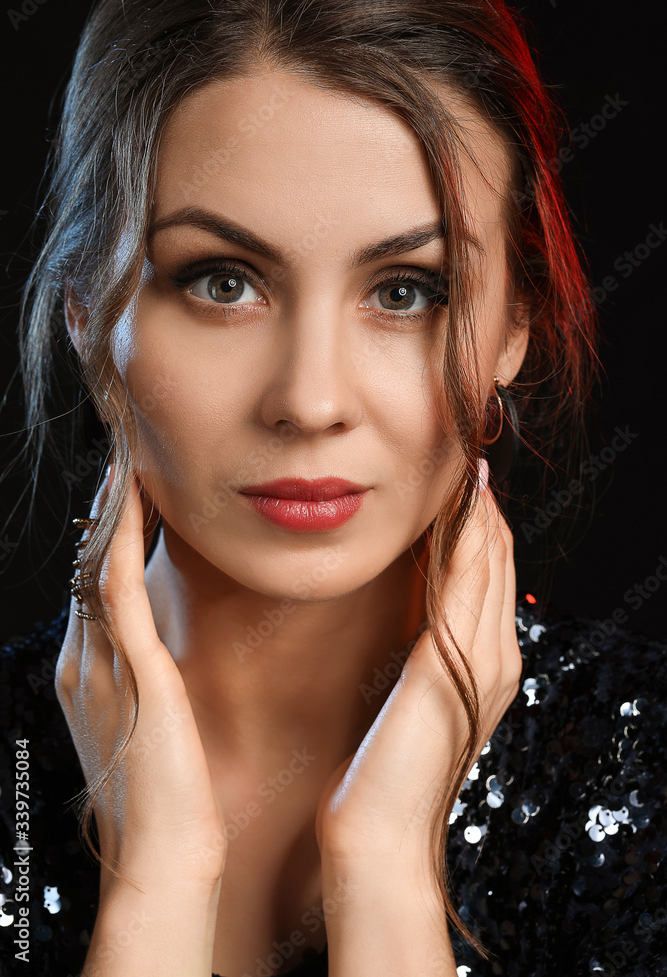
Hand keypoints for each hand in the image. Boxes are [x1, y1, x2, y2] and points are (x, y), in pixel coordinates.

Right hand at [55, 468, 226, 895]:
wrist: (168, 849)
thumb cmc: (170, 793)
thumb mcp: (152, 723)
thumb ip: (151, 682)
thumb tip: (165, 655)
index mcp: (92, 670)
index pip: (96, 582)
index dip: (108, 529)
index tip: (127, 482)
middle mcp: (86, 658)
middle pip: (89, 563)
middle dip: (103, 506)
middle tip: (119, 448)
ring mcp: (99, 661)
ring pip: (96, 562)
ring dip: (109, 506)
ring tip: (121, 453)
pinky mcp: (129, 666)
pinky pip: (117, 583)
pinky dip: (120, 534)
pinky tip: (130, 493)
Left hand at [315, 486, 521, 882]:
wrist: (376, 835)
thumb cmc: (376, 771)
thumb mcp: (401, 698)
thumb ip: (412, 654)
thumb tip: (398, 610)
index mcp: (484, 665)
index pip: (487, 576)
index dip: (474, 526)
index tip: (449, 482)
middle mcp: (497, 658)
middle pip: (496, 560)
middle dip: (479, 508)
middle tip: (458, 455)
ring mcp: (484, 663)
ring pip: (489, 563)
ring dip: (476, 512)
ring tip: (459, 463)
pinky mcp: (454, 666)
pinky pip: (466, 584)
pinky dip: (464, 540)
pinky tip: (453, 504)